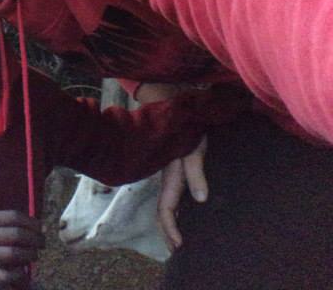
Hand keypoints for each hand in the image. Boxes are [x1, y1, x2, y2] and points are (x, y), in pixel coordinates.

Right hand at [0, 210, 43, 289]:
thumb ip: (16, 225)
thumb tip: (42, 227)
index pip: (14, 216)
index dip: (32, 222)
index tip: (40, 228)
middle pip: (17, 234)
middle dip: (35, 239)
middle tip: (42, 243)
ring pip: (15, 253)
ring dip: (30, 254)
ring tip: (33, 255)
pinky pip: (12, 274)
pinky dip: (22, 274)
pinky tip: (23, 272)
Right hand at [158, 134, 207, 250]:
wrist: (177, 111)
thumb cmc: (186, 131)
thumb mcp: (193, 151)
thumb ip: (195, 173)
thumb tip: (200, 199)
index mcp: (170, 180)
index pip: (165, 210)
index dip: (170, 229)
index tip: (179, 247)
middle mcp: (168, 181)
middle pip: (163, 212)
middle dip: (167, 232)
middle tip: (176, 251)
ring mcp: (170, 177)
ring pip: (167, 205)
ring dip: (170, 223)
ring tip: (178, 238)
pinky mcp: (176, 172)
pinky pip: (172, 197)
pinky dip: (175, 211)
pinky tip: (184, 214)